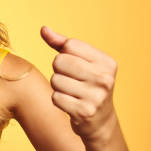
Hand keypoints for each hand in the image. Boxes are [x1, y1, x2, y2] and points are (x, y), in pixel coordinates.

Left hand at [40, 26, 117, 141]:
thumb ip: (62, 44)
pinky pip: (55, 97)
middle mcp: (105, 78)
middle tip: (70, 81)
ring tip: (72, 93)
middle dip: (58, 71)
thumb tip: (43, 29)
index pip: (70, 45)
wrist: (100, 121)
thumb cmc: (87, 86)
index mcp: (107, 62)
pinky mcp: (85, 112)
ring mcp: (96, 96)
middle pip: (59, 61)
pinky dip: (58, 100)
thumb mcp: (82, 63)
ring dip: (58, 87)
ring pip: (55, 80)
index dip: (64, 55)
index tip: (73, 66)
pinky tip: (70, 104)